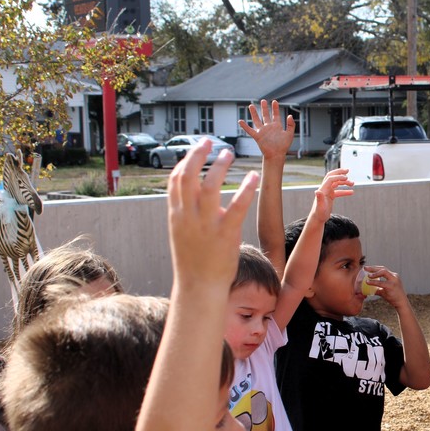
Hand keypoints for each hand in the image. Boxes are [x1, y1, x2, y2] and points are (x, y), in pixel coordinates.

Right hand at [168, 140, 257, 287]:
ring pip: (210, 186)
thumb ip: (188, 213)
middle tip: (210, 142)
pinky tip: (253, 177)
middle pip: (188, 176)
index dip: (186, 160)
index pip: (176, 180)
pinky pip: (237, 206)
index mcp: (176, 215)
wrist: (199, 288)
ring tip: (230, 153)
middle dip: (198, 154)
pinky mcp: (225, 234)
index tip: (198, 149)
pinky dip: (245, 189)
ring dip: (220, 166)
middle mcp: (188, 216)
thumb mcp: (182, 234)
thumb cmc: (193, 262)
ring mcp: (206, 225)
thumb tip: (197, 196)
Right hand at [238, 99, 294, 159]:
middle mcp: (269, 127)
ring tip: (251, 105)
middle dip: (264, 108)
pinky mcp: (257, 136)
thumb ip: (291, 125)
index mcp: (277, 126)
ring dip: (254, 113)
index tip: (274, 101)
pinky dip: (245, 126)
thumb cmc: (283, 146)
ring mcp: (262, 131)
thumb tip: (289, 115)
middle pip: (265, 115)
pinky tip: (240, 121)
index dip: (275, 108)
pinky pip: (249, 130)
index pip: (276, 115)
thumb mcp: (289, 134)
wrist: (276, 155)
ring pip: (257, 120)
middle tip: (263, 100)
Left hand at [313, 168, 353, 222]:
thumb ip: (319, 198)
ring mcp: (327, 192)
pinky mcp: (330, 196)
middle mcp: (324, 189)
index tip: (346, 178)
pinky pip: (339, 191)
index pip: (330, 179)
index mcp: (322, 189)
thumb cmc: (319, 213)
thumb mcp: (320, 207)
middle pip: (332, 177)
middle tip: (347, 170)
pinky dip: (345, 191)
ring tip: (353, 183)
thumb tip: (317, 191)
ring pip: (337, 183)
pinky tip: (352, 192)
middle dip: (339, 173)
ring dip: (344, 182)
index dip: (338, 177)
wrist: (318, 218)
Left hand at [362, 265, 407, 309]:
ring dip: (374, 273)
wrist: (401, 303)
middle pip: (383, 269)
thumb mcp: (384, 290)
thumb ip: (377, 288)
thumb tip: (366, 289)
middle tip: (365, 268)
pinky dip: (374, 282)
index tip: (367, 268)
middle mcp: (394, 276)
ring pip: (383, 272)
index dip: (375, 268)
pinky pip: (381, 282)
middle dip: (373, 268)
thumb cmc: (393, 296)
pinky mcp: (391, 286)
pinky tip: (368, 282)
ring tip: (368, 275)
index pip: (383, 269)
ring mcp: (394, 280)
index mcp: (393, 276)